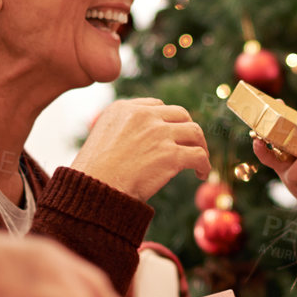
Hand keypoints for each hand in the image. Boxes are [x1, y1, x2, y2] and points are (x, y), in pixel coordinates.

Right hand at [72, 97, 209, 201]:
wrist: (93, 191)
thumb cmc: (93, 174)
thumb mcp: (101, 139)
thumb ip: (121, 131)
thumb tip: (141, 141)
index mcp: (123, 109)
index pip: (156, 106)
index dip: (167, 121)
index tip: (171, 134)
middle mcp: (142, 116)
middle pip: (180, 114)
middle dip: (188, 129)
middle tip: (191, 145)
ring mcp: (158, 134)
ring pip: (195, 132)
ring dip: (200, 146)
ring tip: (200, 161)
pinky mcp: (171, 155)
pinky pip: (199, 155)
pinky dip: (204, 165)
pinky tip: (201, 174)